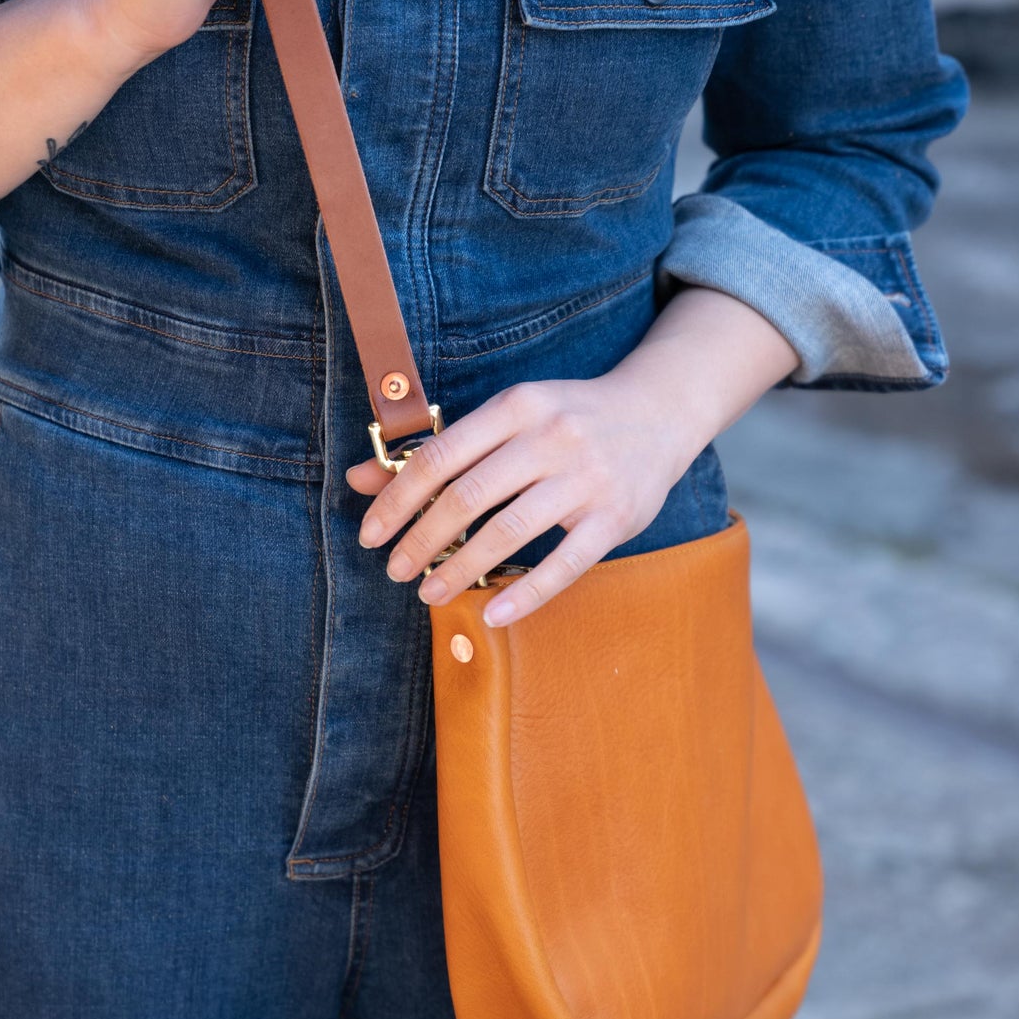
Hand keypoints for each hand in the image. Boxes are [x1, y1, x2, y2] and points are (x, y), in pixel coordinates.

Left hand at [346, 288, 799, 625]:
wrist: (660, 411)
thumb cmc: (568, 419)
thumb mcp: (507, 418)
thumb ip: (439, 450)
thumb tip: (358, 479)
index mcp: (516, 406)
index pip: (439, 456)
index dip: (396, 500)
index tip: (371, 536)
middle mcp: (551, 437)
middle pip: (467, 496)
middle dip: (421, 540)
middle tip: (395, 571)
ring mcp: (587, 478)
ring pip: (508, 532)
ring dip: (460, 568)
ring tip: (429, 593)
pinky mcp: (616, 516)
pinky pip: (564, 564)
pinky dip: (524, 594)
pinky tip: (491, 612)